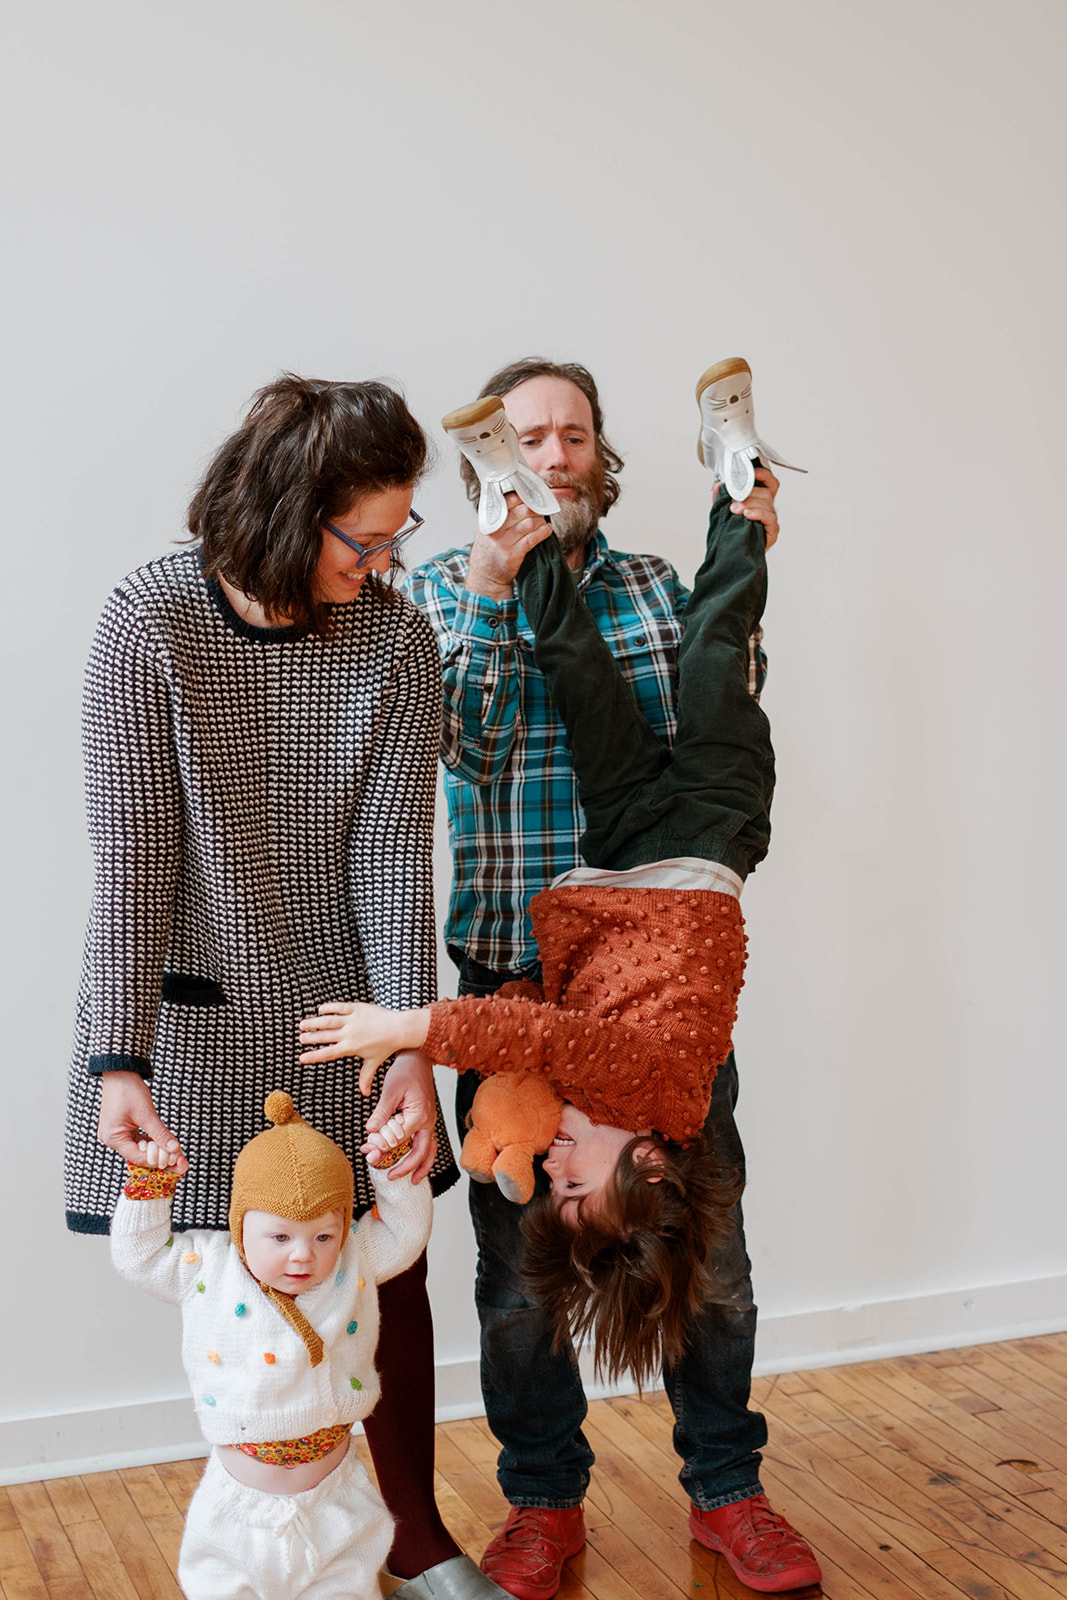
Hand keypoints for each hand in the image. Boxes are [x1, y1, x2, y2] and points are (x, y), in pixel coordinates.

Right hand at [97, 1072, 187, 1173]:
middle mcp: (111, 1139)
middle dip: (158, 1156)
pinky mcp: (121, 1129)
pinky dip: (149, 1141)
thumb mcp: (147, 1114)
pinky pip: (137, 1140)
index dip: (157, 1160)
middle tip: (177, 1156)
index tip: (175, 1161)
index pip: (138, 1158)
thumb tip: (174, 1148)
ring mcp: (115, 1134)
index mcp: (113, 1138)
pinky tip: (162, 1142)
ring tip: (172, 1150)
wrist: (120, 1073)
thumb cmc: (128, 1090)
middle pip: (138, 1155)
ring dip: (155, 1148)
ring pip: (139, 1148)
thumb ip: (160, 1133)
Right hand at [298, 1001, 429, 1083]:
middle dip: (311, 1038)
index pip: (328, 1053)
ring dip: (314, 1022)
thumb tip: (364, 1094)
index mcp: (350, 1048)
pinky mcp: (357, 1008)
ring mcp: (353, 1020)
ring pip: (328, 1020)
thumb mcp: (373, 1062)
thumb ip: (366, 1077)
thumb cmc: (386, 1046)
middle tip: (300, 1038)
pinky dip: (329, 1008)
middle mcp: (349, 1034)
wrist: (399, 1028)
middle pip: (325, 1036)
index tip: (301, 1058)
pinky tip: (320, 1009)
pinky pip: (340, 1007)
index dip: (314, 1056)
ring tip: (302, 1024)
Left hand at [362, 1051, 438, 1181]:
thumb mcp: (390, 1090)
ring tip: (413, 1181)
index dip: (382, 1147)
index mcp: (419, 1115)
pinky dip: (423, 1154)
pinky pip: (428, 1141)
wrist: (418, 1057)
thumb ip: (382, 1113)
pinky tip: (415, 1161)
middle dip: (406, 1167)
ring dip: (421, 1166)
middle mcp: (428, 1121)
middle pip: (421, 1152)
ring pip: (429, 1150)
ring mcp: (429, 1121)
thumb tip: (371, 1131)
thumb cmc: (405, 1070)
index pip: (399, 1140)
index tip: (367, 1151)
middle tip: (390, 1176)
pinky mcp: (426, 1119)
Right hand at [464, 493, 554, 600]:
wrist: (485, 575)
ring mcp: (504, 542)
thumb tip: (521, 496)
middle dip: (536, 508)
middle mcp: (495, 529)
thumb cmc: (489, 550)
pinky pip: (532, 539)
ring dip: (540, 520)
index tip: (533, 495)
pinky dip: (543, 532)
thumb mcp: (488, 529)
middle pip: (522, 510)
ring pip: (529, 523)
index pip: (508, 499)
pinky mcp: (513, 555)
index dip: (524, 495)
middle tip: (541, 508)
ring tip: (543, 521)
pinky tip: (547, 529)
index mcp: (490, 519)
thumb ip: (500, 514)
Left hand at [726, 463, 780, 547]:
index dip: (763, 475)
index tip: (752, 473)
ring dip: (750, 504)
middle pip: (765, 492)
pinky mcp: (772, 530)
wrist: (735, 552)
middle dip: (748, 494)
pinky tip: (748, 515)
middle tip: (734, 499)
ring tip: (737, 510)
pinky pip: (769, 518)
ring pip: (767, 504)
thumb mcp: (725, 511)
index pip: (769, 482)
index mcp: (760, 500)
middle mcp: (767, 508)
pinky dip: (758, 514)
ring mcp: (770, 519)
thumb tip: (719, 486)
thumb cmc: (735, 531)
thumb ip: (722, 498)